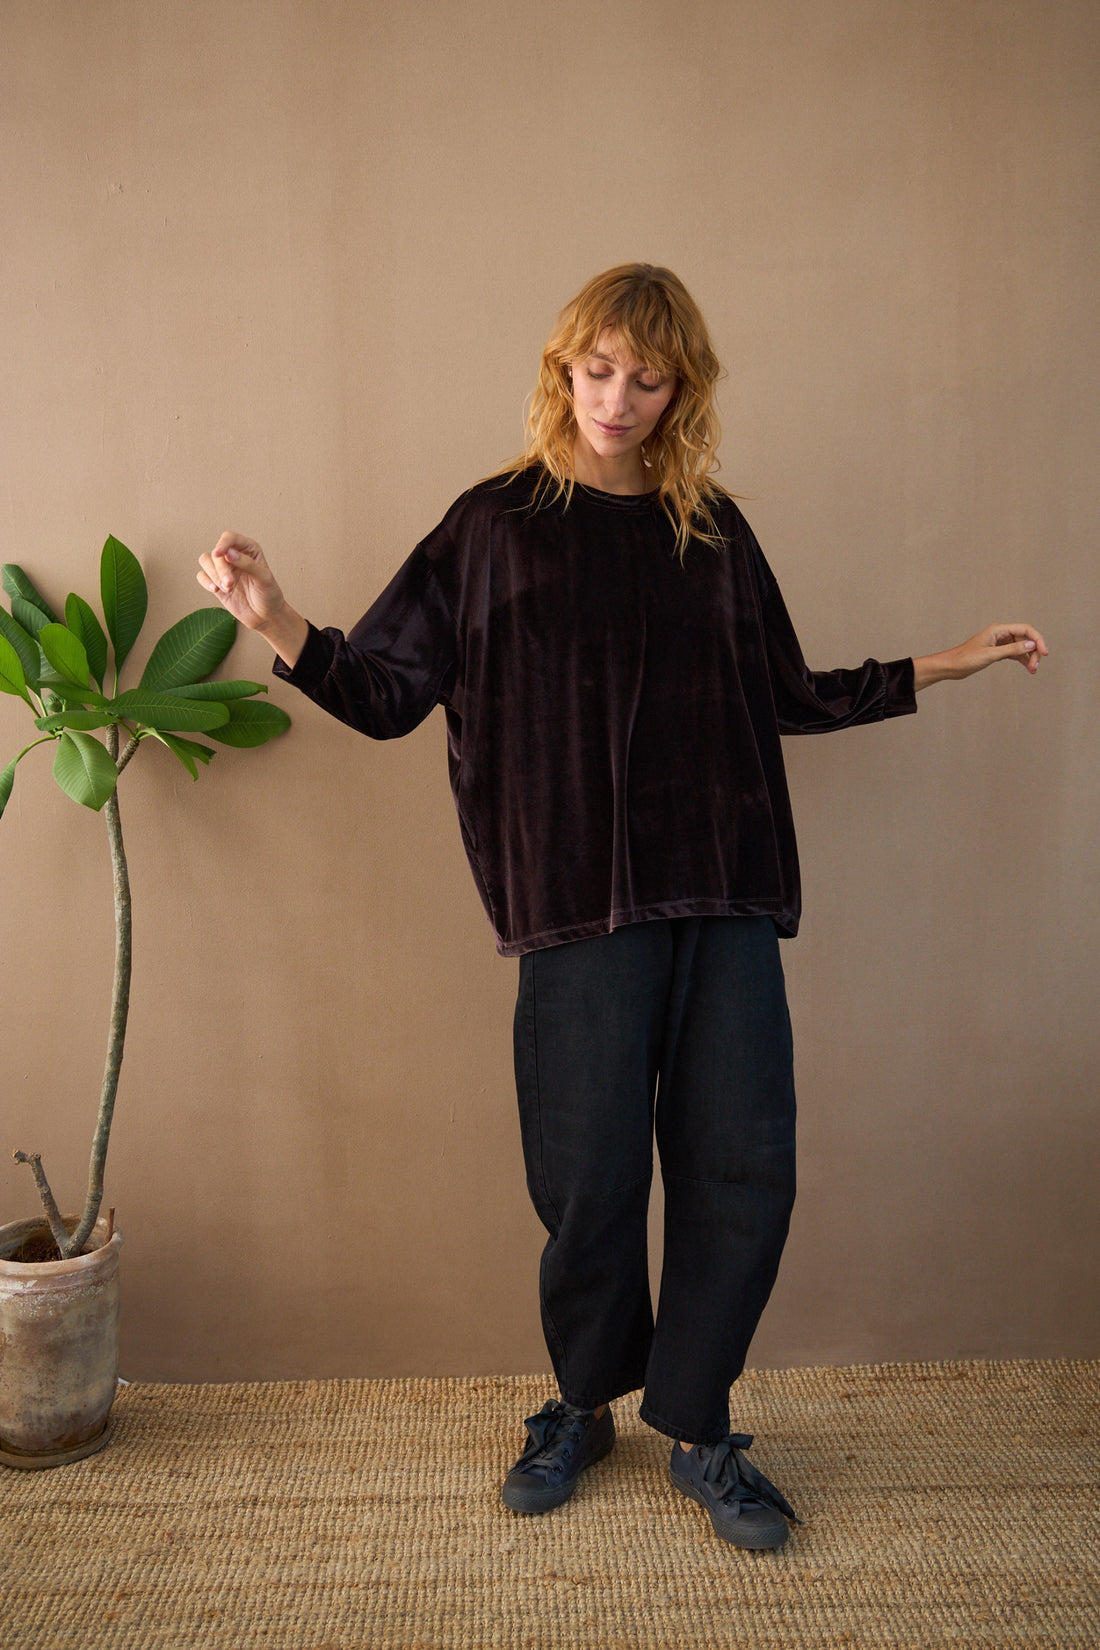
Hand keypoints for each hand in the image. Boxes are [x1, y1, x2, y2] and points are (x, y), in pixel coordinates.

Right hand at [196, 532, 286, 630]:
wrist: (265, 616)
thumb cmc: (269, 594)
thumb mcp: (264, 578)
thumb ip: (248, 564)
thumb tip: (228, 553)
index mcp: (248, 549)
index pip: (229, 538)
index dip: (222, 544)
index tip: (218, 554)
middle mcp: (234, 556)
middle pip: (216, 553)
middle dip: (221, 569)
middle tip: (230, 584)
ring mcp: (224, 569)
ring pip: (206, 561)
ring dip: (214, 575)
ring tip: (228, 589)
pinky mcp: (216, 582)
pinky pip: (201, 575)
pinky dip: (206, 582)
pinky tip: (217, 590)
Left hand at [914, 623, 1048, 690]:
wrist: (951, 666)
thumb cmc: (965, 659)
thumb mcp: (990, 655)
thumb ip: (1011, 649)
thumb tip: (1031, 644)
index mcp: (998, 629)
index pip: (1026, 629)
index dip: (1038, 640)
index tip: (1044, 653)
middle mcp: (1001, 633)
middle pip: (1026, 638)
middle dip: (1033, 652)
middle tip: (1035, 667)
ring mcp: (1000, 642)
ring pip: (1021, 647)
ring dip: (1029, 657)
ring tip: (1033, 670)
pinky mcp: (997, 651)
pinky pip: (1015, 653)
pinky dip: (1022, 660)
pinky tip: (1028, 668)